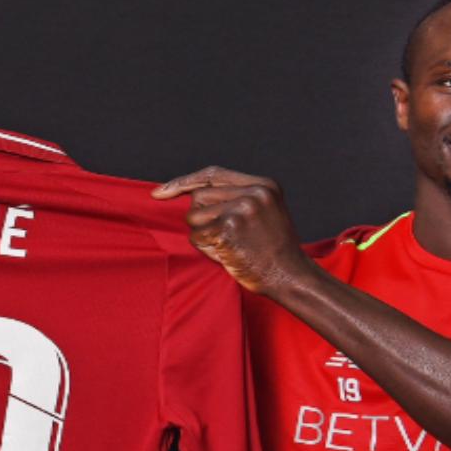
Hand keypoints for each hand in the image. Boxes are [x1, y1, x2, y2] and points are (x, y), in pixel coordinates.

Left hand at [152, 166, 316, 295]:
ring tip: (230, 246)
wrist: (290, 276)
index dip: (184, 181)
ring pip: (194, 217)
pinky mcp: (228, 229)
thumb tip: (190, 195)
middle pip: (199, 196)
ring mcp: (240, 209)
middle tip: (225, 236)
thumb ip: (236, 198)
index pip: (213, 174)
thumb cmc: (273, 251)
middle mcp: (252, 192)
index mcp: (263, 184)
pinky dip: (206, 249)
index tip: (161, 191)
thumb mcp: (264, 213)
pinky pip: (196, 237)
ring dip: (204, 235)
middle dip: (202, 218)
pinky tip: (228, 255)